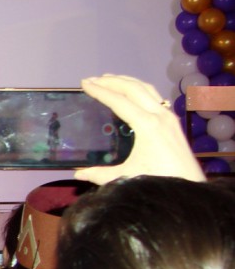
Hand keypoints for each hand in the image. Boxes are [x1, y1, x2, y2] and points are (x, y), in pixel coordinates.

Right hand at [75, 75, 204, 183]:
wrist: (188, 189)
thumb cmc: (158, 181)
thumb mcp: (125, 177)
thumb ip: (99, 174)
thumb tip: (79, 173)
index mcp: (147, 125)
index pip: (119, 101)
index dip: (100, 91)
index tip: (85, 83)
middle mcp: (159, 115)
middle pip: (133, 88)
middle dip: (111, 81)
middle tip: (92, 79)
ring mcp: (169, 116)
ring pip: (146, 89)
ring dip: (126, 81)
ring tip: (109, 79)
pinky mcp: (173, 122)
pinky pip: (154, 97)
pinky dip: (139, 89)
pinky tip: (131, 94)